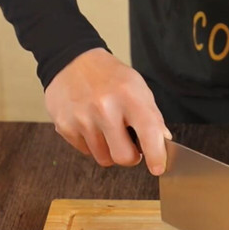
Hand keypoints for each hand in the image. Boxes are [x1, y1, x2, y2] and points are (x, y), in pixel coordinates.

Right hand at [45, 48, 171, 174]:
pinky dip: (92, 144)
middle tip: (131, 146)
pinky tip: (92, 125)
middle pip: (123, 157)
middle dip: (131, 157)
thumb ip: (153, 118)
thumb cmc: (111, 78)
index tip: (158, 168)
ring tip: (108, 129)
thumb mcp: (139, 89)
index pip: (149, 133)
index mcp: (129, 96)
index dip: (156, 156)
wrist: (73, 61)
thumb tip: (164, 143)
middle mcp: (105, 107)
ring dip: (110, 150)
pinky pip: (86, 152)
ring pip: (104, 158)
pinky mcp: (65, 126)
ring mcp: (82, 118)